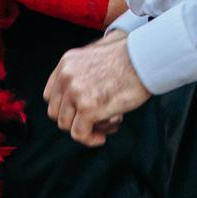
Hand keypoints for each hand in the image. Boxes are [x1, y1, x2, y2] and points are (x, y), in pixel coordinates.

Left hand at [44, 29, 148, 146]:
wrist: (144, 58)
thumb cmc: (129, 58)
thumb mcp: (95, 58)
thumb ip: (82, 74)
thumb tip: (80, 101)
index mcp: (66, 63)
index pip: (51, 95)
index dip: (64, 108)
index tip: (78, 113)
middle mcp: (66, 76)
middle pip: (56, 112)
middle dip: (73, 120)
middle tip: (93, 122)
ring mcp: (75, 92)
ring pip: (66, 125)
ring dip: (84, 130)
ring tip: (103, 126)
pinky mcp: (87, 108)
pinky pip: (79, 134)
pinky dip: (89, 139)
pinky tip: (101, 138)